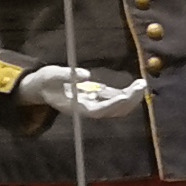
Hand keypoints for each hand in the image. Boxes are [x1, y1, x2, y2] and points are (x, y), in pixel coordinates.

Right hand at [14, 65, 146, 119]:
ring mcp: (94, 104)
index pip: (98, 111)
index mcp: (76, 107)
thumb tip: (86, 75)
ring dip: (132, 97)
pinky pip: (116, 99)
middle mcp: (88, 109)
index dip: (111, 105)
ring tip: (142, 83)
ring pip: (117, 107)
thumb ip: (66, 75)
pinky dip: (128, 93)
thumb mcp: (50, 75)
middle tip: (141, 85)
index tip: (124, 96)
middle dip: (128, 100)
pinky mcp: (99, 98)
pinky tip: (138, 84)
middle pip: (112, 111)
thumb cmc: (45, 81)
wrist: (43, 87)